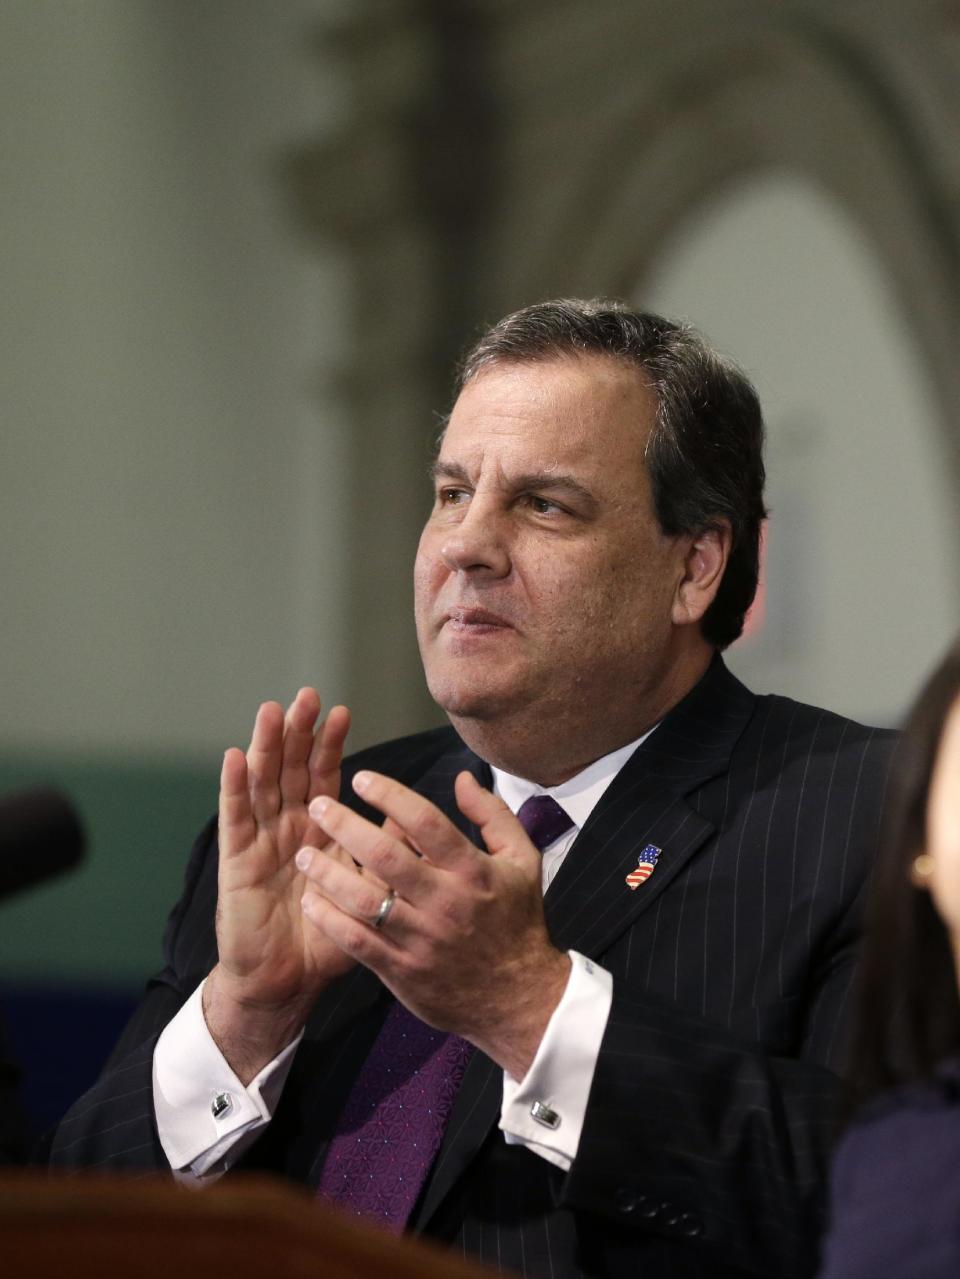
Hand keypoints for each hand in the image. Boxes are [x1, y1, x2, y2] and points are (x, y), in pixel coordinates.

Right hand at [204, 689, 380, 1080]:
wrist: (286, 984)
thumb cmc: (327, 940)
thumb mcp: (365, 891)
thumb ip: (382, 853)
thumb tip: (409, 816)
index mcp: (318, 832)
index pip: (323, 778)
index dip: (329, 745)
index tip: (342, 711)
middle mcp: (286, 829)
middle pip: (289, 770)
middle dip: (297, 732)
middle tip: (306, 695)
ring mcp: (259, 842)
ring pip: (261, 784)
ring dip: (265, 746)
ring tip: (271, 711)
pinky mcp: (237, 863)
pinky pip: (235, 819)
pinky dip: (234, 787)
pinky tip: (234, 756)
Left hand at [296, 770, 571, 1078]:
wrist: (518, 998)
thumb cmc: (517, 921)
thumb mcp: (523, 860)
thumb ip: (493, 815)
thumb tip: (462, 777)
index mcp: (472, 870)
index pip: (425, 822)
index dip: (390, 796)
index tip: (362, 779)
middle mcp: (444, 902)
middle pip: (385, 856)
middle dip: (345, 825)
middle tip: (317, 805)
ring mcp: (420, 938)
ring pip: (364, 900)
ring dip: (328, 873)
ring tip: (304, 853)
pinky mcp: (402, 971)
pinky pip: (357, 942)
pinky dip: (330, 920)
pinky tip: (311, 900)